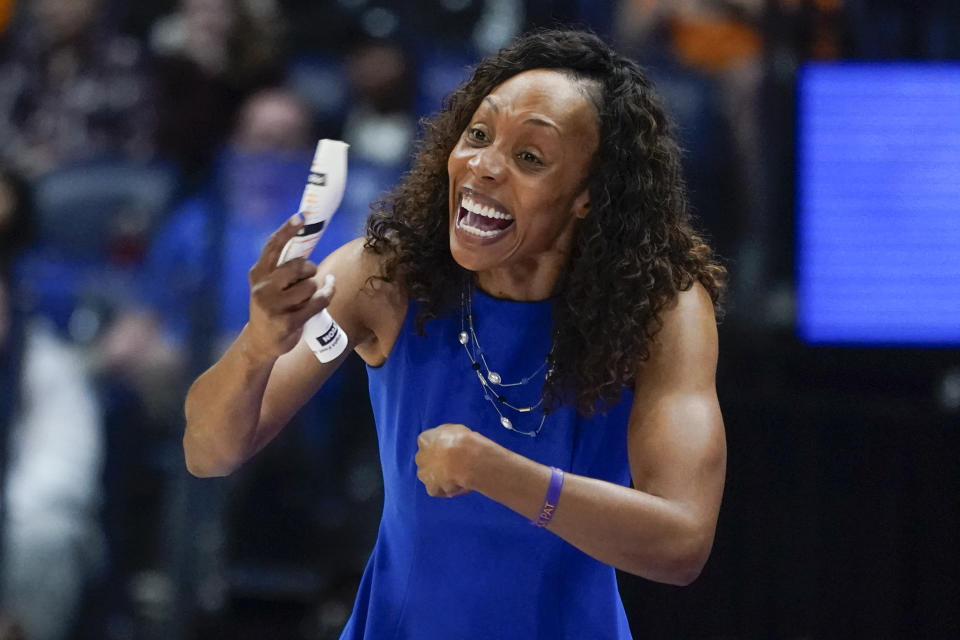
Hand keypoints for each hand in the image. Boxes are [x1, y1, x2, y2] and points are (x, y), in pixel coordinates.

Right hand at [244, 214, 334, 360]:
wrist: (261, 341)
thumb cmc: (272, 307)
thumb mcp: (269, 285)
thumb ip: (282, 268)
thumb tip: (307, 241)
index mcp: (258, 274)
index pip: (273, 247)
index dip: (287, 230)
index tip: (301, 217)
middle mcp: (262, 288)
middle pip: (298, 266)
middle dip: (310, 269)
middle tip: (309, 275)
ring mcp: (274, 306)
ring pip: (310, 285)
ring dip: (316, 288)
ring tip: (308, 295)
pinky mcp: (287, 322)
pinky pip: (317, 302)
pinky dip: (327, 295)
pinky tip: (329, 291)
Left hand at [415, 424, 478, 497]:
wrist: (467, 459)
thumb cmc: (464, 442)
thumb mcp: (454, 429)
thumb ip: (444, 436)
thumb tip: (445, 442)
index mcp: (424, 440)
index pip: (427, 444)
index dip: (440, 449)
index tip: (450, 451)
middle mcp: (420, 457)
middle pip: (427, 462)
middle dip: (437, 464)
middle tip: (453, 465)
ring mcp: (424, 474)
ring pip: (430, 477)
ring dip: (440, 477)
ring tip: (458, 477)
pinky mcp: (431, 489)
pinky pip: (438, 490)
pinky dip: (447, 489)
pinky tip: (458, 485)